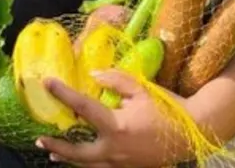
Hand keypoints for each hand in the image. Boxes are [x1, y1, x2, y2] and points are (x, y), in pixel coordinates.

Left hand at [36, 71, 189, 167]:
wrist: (193, 133)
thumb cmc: (167, 109)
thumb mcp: (141, 89)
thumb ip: (115, 80)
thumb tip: (93, 75)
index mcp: (116, 125)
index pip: (82, 107)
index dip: (63, 93)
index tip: (47, 83)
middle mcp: (114, 149)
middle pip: (78, 152)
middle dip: (57, 146)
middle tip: (40, 138)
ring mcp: (121, 164)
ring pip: (88, 166)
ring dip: (69, 159)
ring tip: (53, 153)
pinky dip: (88, 165)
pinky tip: (81, 161)